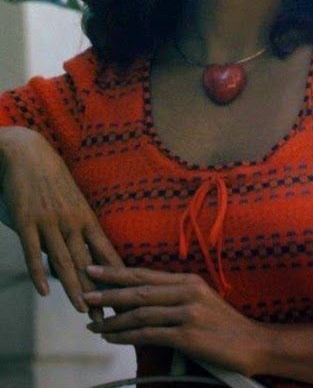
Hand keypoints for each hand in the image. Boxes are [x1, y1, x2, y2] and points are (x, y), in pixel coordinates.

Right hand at [0, 127, 123, 318]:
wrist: (28, 152)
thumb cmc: (51, 176)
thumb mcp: (71, 200)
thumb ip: (76, 227)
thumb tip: (83, 250)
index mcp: (85, 217)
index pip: (105, 251)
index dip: (116, 276)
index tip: (127, 295)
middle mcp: (72, 221)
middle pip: (88, 262)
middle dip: (100, 292)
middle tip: (110, 317)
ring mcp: (49, 222)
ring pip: (65, 260)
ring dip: (75, 287)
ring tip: (85, 310)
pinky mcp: (27, 221)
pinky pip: (34, 251)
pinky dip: (39, 272)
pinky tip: (45, 291)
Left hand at [83, 265, 264, 375]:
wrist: (251, 342)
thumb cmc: (224, 324)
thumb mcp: (201, 299)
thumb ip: (175, 295)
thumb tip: (142, 297)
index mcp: (188, 279)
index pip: (145, 274)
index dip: (117, 272)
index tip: (94, 270)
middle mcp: (186, 291)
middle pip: (138, 290)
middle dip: (108, 292)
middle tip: (85, 293)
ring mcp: (187, 312)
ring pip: (140, 312)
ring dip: (113, 320)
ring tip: (94, 325)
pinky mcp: (187, 334)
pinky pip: (149, 334)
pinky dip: (127, 336)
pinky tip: (113, 338)